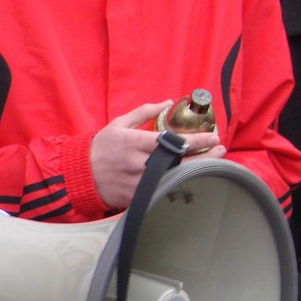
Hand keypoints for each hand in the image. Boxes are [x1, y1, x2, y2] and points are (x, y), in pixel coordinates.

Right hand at [90, 102, 220, 208]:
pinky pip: (162, 192)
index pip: (174, 141)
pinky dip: (178, 186)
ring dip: (196, 172)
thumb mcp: (119, 124)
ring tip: (211, 165)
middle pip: (181, 162)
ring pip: (176, 179)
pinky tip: (192, 180)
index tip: (213, 136)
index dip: (198, 140)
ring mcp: (139, 183)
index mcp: (137, 143)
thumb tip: (167, 102)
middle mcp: (141, 164)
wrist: (79, 174)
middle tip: (220, 150)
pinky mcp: (136, 197)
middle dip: (205, 156)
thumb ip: (143, 112)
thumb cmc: (100, 147)